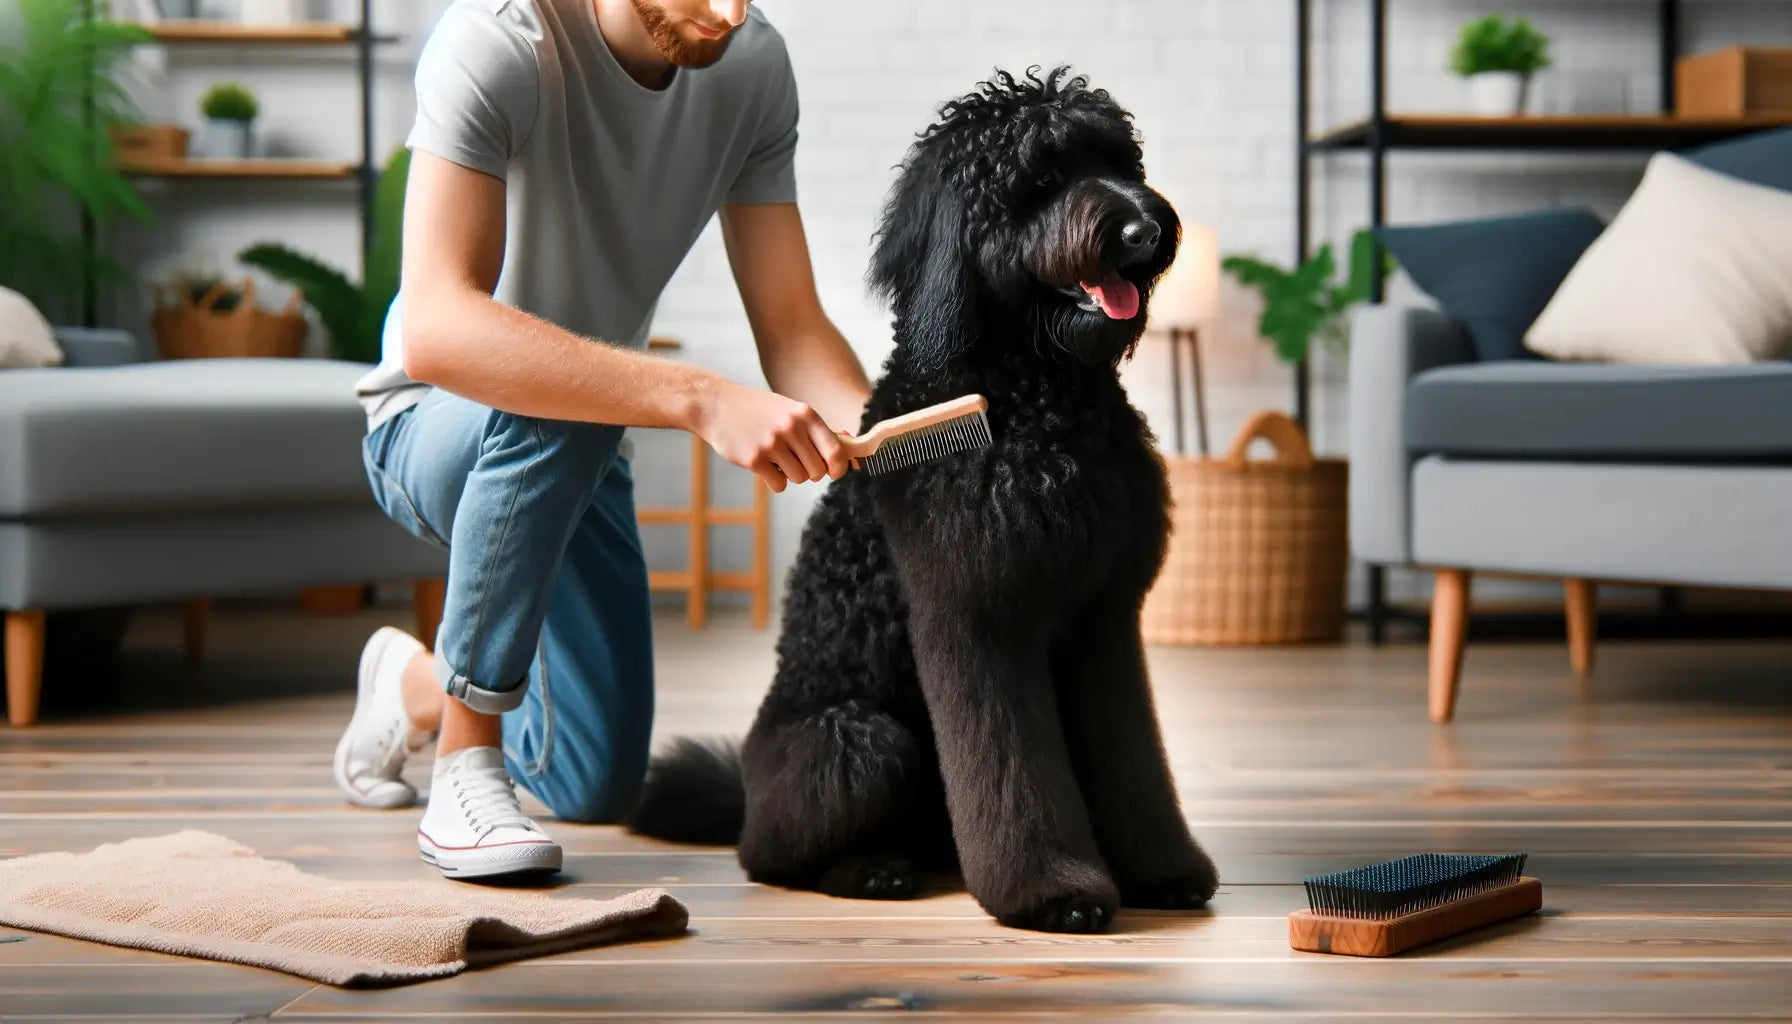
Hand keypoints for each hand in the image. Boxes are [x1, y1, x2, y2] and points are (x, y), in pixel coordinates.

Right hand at [693, 381, 851, 491]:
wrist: (717, 405)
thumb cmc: (759, 410)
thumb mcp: (790, 410)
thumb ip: (817, 429)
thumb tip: (849, 442)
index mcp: (805, 414)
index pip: (836, 451)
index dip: (839, 467)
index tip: (835, 472)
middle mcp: (791, 428)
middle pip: (818, 471)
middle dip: (811, 472)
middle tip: (797, 462)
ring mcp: (772, 444)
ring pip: (799, 479)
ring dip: (791, 475)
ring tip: (777, 459)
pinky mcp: (754, 459)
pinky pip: (779, 485)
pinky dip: (774, 481)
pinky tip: (765, 466)